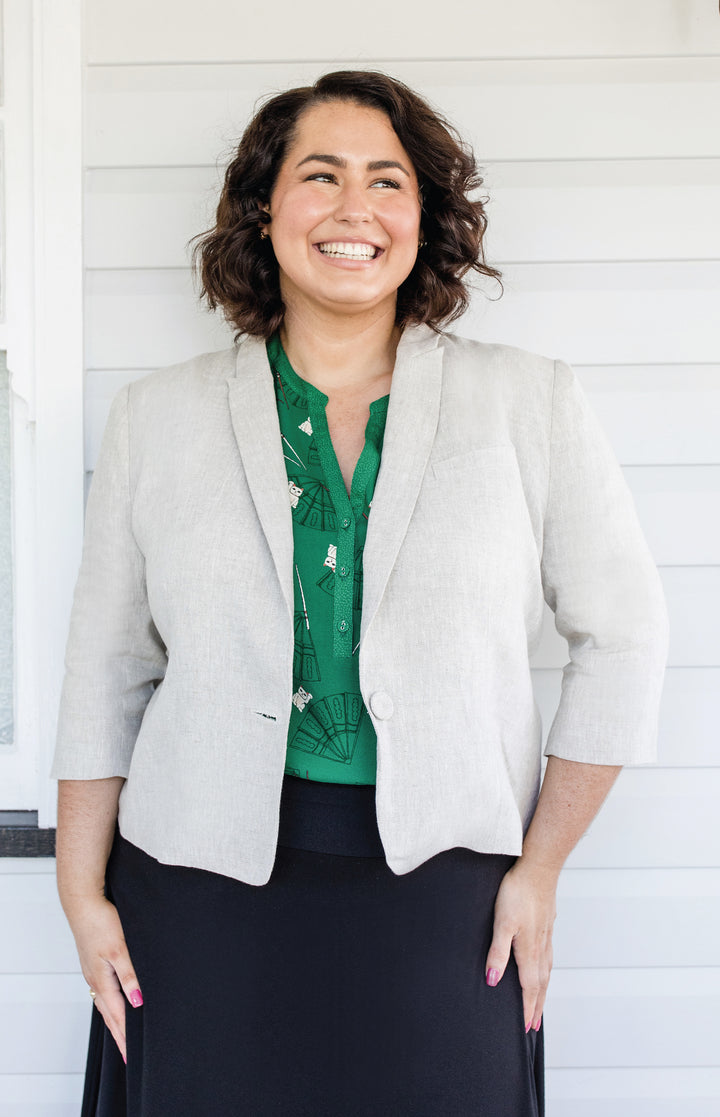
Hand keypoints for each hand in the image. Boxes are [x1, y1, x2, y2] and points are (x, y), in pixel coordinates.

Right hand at [67, 895, 142, 1062]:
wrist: (83, 902)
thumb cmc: (102, 922)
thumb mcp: (121, 949)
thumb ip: (130, 976)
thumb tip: (137, 1003)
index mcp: (102, 981)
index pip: (118, 1016)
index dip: (126, 1037)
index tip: (133, 1057)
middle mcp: (95, 980)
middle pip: (109, 1015)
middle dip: (119, 1035)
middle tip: (128, 1056)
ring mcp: (93, 971)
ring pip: (105, 1003)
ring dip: (115, 1020)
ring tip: (123, 1035)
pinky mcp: (94, 962)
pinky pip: (103, 990)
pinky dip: (111, 1003)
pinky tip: (116, 1001)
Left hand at [484, 860, 556, 1032]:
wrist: (538, 867)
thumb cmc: (518, 892)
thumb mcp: (502, 923)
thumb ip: (497, 952)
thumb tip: (494, 981)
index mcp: (530, 950)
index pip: (529, 988)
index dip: (527, 1009)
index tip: (525, 1028)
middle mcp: (541, 947)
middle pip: (540, 984)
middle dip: (537, 1006)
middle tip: (534, 1026)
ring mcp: (546, 935)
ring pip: (546, 971)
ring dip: (542, 990)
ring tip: (539, 1002)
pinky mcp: (546, 924)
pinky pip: (548, 956)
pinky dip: (545, 970)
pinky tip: (543, 965)